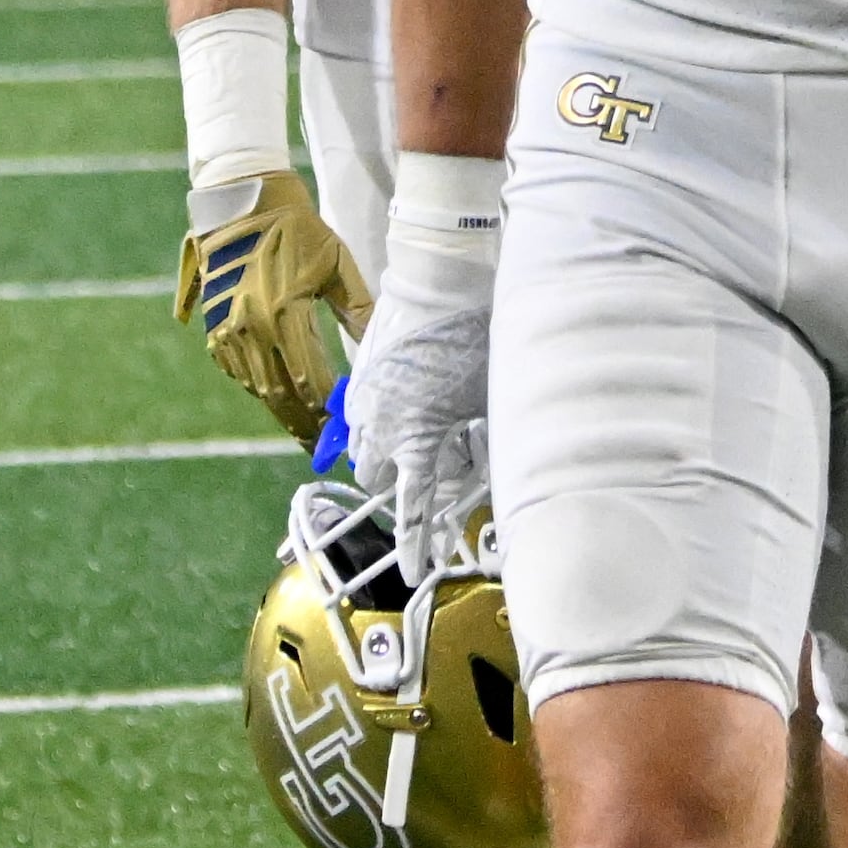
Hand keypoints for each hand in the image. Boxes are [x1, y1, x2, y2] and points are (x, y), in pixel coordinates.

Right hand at [173, 171, 374, 440]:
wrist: (243, 203)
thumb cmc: (299, 228)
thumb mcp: (337, 264)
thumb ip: (356, 310)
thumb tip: (377, 346)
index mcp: (284, 312)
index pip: (310, 380)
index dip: (327, 409)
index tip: (343, 427)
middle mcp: (251, 328)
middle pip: (280, 394)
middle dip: (303, 423)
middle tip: (321, 445)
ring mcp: (227, 330)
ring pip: (256, 386)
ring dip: (280, 408)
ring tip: (304, 426)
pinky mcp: (214, 326)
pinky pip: (236, 370)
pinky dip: (257, 386)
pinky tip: (276, 393)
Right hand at [342, 234, 496, 583]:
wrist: (441, 277)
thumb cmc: (475, 335)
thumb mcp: (486, 397)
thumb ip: (475, 443)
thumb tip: (471, 472)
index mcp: (415, 438)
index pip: (413, 508)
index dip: (415, 543)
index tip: (415, 570)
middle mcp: (380, 425)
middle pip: (378, 480)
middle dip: (399, 483)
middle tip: (428, 474)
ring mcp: (365, 398)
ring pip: (363, 446)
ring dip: (386, 451)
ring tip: (418, 437)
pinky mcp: (361, 372)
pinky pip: (361, 413)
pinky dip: (379, 419)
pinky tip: (408, 400)